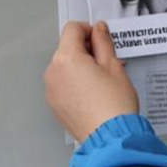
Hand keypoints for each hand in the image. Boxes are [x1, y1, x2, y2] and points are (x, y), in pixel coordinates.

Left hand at [44, 21, 139, 141]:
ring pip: (64, 67)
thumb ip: (103, 42)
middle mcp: (53, 72)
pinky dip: (75, 83)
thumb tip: (99, 29)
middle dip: (86, 50)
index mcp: (67, 58)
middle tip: (107, 63)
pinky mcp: (54, 104)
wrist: (110, 137)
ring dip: (80, 67)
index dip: (89, 30)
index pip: (72, 29)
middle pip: (67, 48)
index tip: (102, 39)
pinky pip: (63, 85)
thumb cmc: (114, 104)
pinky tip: (93, 95)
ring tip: (101, 82)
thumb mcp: (114, 66)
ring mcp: (51, 90)